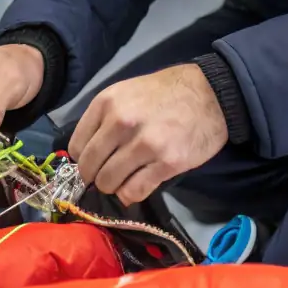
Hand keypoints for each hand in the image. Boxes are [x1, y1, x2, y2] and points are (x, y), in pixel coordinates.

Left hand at [69, 64, 227, 206]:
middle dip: (95, 178)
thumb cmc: (165, 93)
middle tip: (107, 176)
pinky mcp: (167, 162)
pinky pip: (135, 191)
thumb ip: (104, 119)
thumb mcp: (126, 92)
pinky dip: (131, 195)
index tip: (93, 164)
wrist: (209, 94)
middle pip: (90, 168)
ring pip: (109, 182)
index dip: (83, 160)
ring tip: (124, 180)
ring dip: (113, 187)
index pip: (77, 146)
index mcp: (107, 102)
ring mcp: (145, 144)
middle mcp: (121, 122)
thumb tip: (86, 153)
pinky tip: (136, 187)